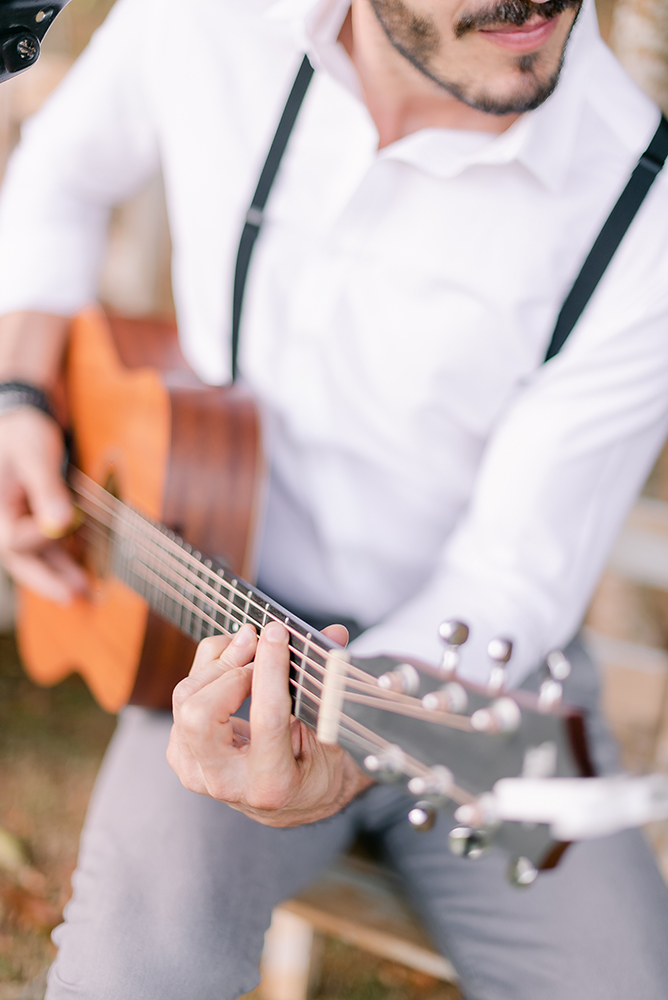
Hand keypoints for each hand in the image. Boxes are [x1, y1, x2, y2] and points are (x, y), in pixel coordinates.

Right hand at [0, 407, 86, 601]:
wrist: (21, 420)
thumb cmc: (23, 433)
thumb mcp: (35, 456)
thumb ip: (47, 490)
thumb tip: (60, 524)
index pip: (15, 540)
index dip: (41, 537)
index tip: (68, 519)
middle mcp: (3, 520)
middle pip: (20, 560)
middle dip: (46, 580)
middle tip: (72, 598)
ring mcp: (17, 521)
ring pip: (35, 556)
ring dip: (58, 573)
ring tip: (83, 592)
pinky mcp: (33, 519)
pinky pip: (46, 545)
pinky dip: (63, 556)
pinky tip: (82, 568)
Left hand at [167, 621, 373, 826]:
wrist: (293, 802)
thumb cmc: (318, 767)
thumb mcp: (332, 734)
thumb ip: (330, 685)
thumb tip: (334, 633)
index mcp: (273, 783)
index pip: (266, 717)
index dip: (271, 668)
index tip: (277, 633)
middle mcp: (227, 782)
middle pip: (200, 713)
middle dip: (229, 667)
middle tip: (259, 642)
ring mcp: (197, 771)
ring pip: (185, 699)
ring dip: (217, 663)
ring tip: (249, 647)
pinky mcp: (182, 755)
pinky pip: (182, 699)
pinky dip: (207, 671)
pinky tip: (234, 666)